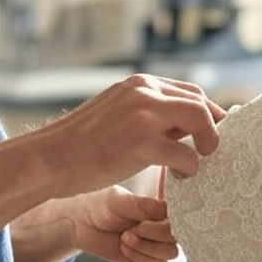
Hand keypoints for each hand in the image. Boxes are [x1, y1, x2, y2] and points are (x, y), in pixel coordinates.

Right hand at [35, 75, 226, 197]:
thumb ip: (149, 114)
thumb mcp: (118, 115)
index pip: (190, 92)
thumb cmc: (82, 145)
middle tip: (210, 151)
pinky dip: (190, 167)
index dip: (207, 115)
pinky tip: (180, 177)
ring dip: (208, 142)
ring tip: (196, 162)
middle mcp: (144, 91)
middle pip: (200, 102)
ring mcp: (143, 113)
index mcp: (139, 84)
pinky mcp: (141, 141)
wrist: (49, 158)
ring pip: (200, 119)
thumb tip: (183, 127)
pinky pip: (186, 153)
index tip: (210, 136)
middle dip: (212, 128)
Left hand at [70, 186, 177, 261]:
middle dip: (152, 236)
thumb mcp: (119, 200)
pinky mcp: (146, 258)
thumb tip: (167, 209)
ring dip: (145, 249)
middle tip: (129, 230)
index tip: (144, 222)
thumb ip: (144, 205)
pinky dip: (141, 260)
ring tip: (125, 238)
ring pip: (169, 255)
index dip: (168, 223)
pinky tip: (125, 250)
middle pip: (177, 239)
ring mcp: (156, 243)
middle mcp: (163, 225)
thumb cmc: (102, 205)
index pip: (181, 217)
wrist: (82, 224)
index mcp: (161, 207)